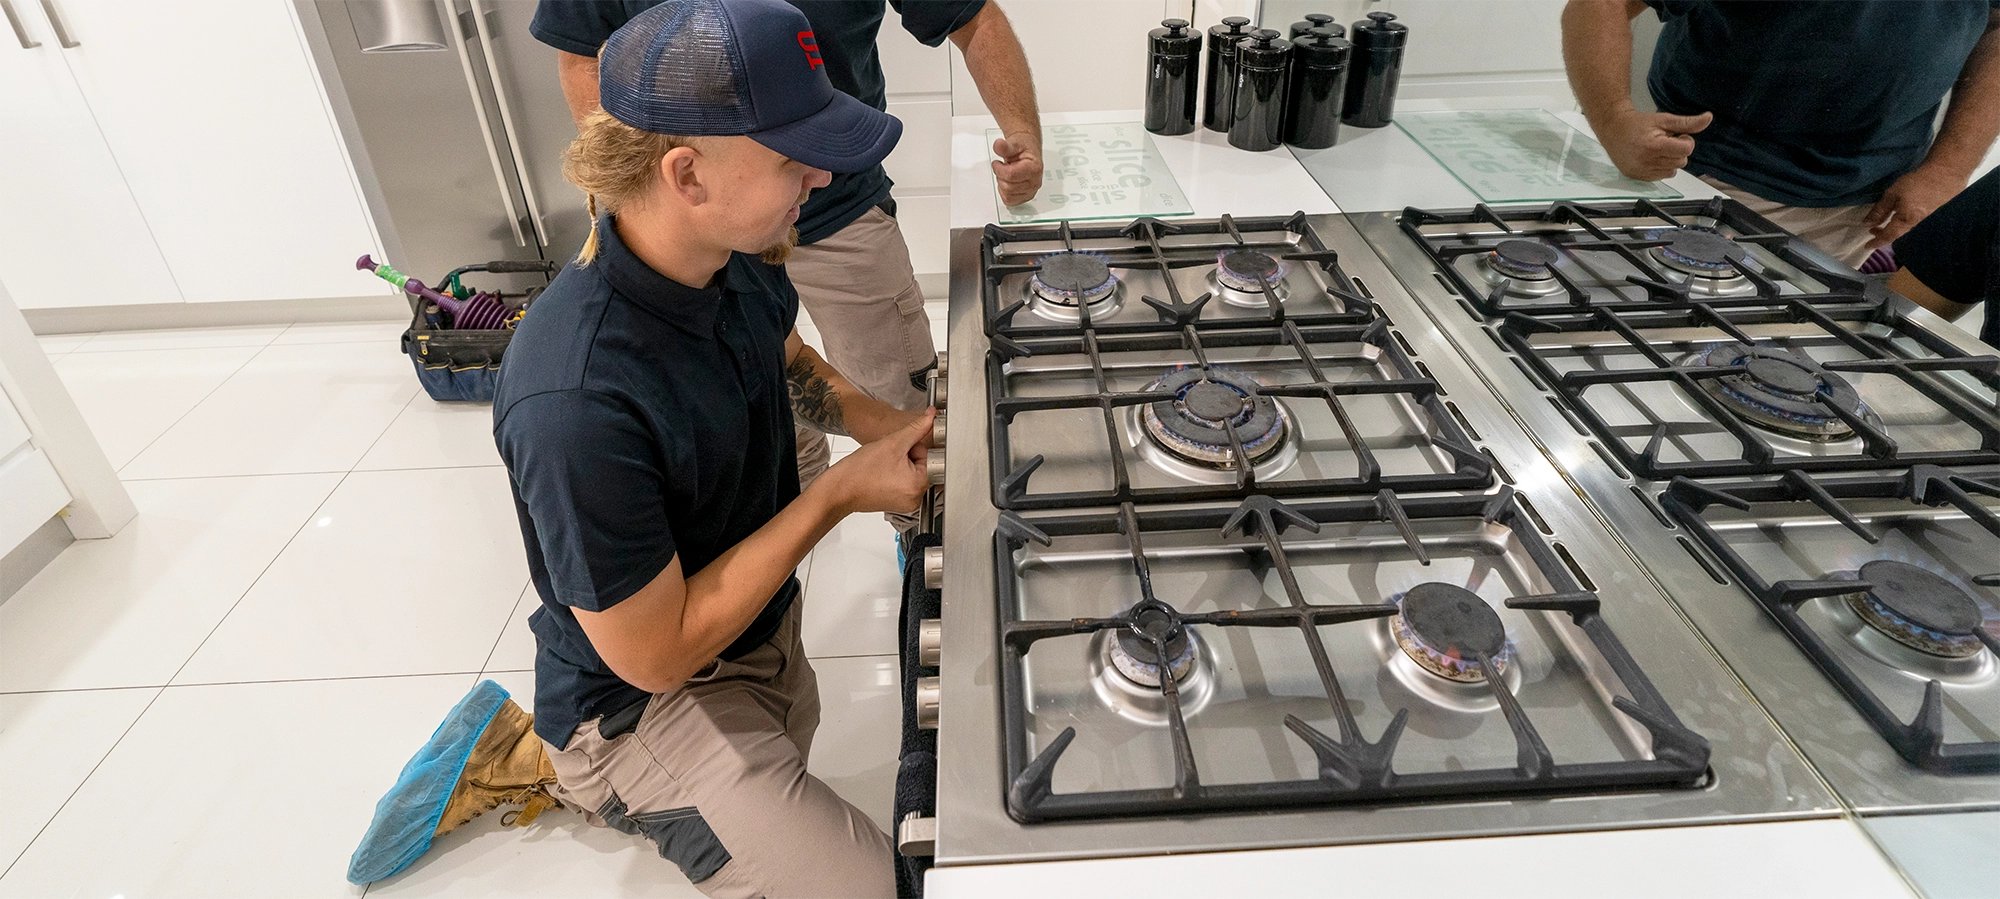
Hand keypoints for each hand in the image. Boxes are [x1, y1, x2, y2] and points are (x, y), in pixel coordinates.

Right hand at [820, 408, 935, 515]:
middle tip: (889, 458)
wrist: (839, 489)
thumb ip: (916, 428)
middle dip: (909, 457)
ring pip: (914, 474)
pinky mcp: (898, 504)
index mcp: (918, 485)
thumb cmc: (860, 471)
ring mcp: (907, 503)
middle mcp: (915, 498)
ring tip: (884, 467)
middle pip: (923, 467)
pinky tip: (883, 474)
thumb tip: (931, 417)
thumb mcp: (892, 443)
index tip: (901, 449)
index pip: (931, 458)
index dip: (915, 448)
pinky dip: (897, 475)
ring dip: (902, 465)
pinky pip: (905, 483)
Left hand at [992, 132, 1043, 206]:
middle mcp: (1035, 182)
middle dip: (1001, 177)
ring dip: (1002, 184)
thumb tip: (999, 145)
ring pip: (1008, 196)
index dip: (999, 169)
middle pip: (1008, 187)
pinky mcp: (1025, 197)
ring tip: (1007, 174)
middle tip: (1003, 168)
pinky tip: (1008, 182)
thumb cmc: (1023, 148)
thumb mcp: (1014, 143)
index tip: (997, 163)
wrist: (1028, 150)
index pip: (1010, 175)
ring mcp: (1031, 191)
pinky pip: (1009, 201)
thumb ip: (1005, 146)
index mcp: (1034, 168)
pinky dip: (1004, 192)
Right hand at [1594, 108, 1711, 180]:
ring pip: (1673, 171)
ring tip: (1658, 149)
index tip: (1676, 134)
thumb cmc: (1638, 123)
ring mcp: (1641, 172)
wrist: (1612, 129)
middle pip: (1681, 162)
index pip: (1686, 150)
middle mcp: (1647, 162)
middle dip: (1678, 151)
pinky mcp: (1637, 177)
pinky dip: (1660, 167)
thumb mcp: (1664, 119)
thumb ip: (1687, 123)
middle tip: (1666, 140)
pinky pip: (1661, 176)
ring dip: (1670, 160)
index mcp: (1654, 146)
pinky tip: (1651, 157)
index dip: (1685, 141)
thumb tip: (1708, 118)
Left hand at [1865, 163, 1969, 248]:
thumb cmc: (1917, 182)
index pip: (1889, 236)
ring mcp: (1929, 221)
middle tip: (1874, 230)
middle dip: (1885, 235)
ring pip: (1908, 230)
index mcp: (1907, 220)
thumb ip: (1879, 210)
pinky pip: (1917, 224)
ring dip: (1896, 229)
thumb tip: (1866, 224)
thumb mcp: (1893, 194)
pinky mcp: (1936, 216)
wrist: (1946, 173)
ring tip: (1886, 223)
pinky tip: (1903, 216)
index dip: (1877, 242)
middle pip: (1899, 235)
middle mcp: (1918, 224)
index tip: (1867, 246)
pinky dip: (1906, 223)